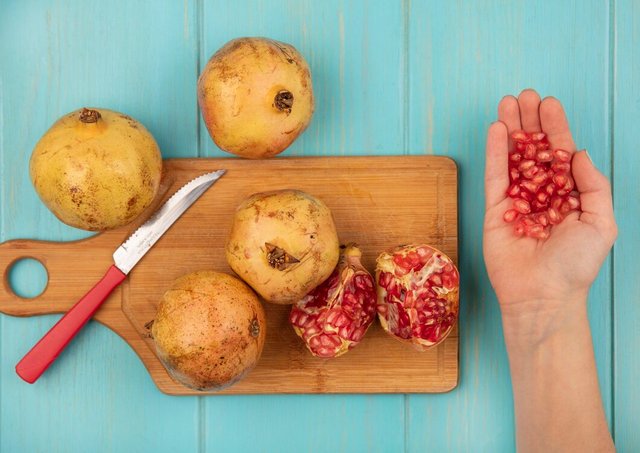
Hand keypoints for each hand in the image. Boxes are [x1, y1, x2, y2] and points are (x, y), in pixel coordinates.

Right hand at [483, 89, 616, 329]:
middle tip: (524, 95)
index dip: (555, 128)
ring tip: (507, 103)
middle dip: (530, 122)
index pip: (560, 154)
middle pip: (534, 150)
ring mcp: (516, 201)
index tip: (548, 103)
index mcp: (569, 196)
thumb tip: (576, 155)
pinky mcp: (494, 210)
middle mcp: (542, 194)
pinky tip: (496, 130)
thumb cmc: (576, 265)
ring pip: (512, 158)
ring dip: (510, 129)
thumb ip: (593, 185)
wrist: (543, 296)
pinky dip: (495, 153)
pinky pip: (494, 176)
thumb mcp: (602, 223)